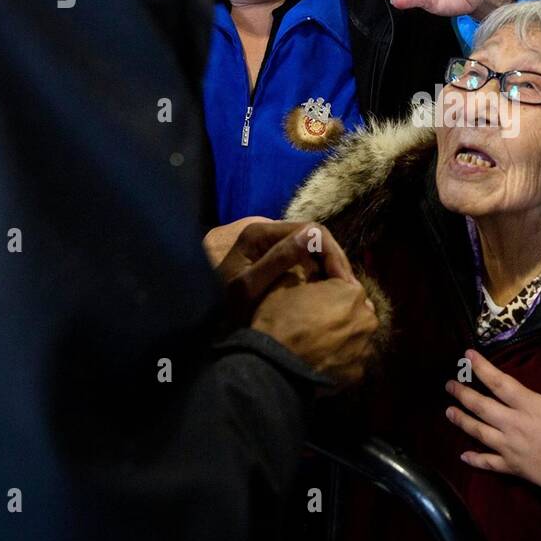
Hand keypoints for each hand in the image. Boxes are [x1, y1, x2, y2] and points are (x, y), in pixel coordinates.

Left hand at [205, 218, 357, 306]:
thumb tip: (312, 238)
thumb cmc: (216, 303)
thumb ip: (277, 261)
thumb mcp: (247, 288)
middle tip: (349, 291)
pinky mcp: (268, 255)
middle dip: (334, 261)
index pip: (312, 231)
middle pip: (313, 236)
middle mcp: (265, 230)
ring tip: (339, 292)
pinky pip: (300, 257)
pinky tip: (322, 290)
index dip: (333, 254)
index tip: (345, 283)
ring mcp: (267, 242)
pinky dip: (315, 270)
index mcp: (260, 232)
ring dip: (327, 266)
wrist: (191, 310)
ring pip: (309, 246)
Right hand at [251, 278, 378, 386]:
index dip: (329, 289)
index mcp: (352, 293)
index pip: (345, 284)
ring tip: (319, 343)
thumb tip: (313, 271)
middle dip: (342, 313)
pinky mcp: (357, 372)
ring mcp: (364, 348)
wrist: (274, 366)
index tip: (315, 296)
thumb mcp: (286, 284)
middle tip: (317, 321)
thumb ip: (307, 274)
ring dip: (343, 337)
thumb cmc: (279, 321)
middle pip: (357, 311)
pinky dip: (339, 360)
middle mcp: (366, 319)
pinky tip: (321, 360)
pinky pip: (351, 361)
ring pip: (357, 337)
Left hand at [445, 341, 540, 489]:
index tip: (466, 356)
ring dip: (463, 421)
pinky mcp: (512, 467)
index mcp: (528, 405)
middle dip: (463, 394)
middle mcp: (513, 425)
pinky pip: (489, 463)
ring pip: (479, 433)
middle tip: (449, 385)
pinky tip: (464, 456)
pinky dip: (475, 459)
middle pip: (482, 407)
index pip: (499, 382)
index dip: (482, 368)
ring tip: (448, 412)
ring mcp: (510, 447)